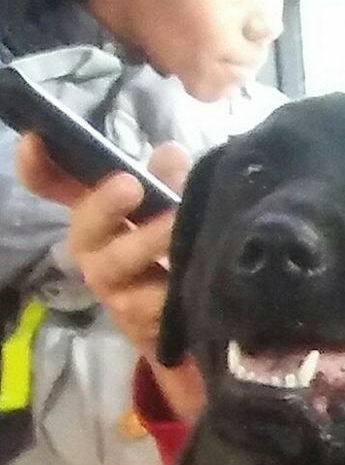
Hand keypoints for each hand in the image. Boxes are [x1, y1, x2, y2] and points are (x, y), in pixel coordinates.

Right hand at [15, 134, 203, 419]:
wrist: (185, 322)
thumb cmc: (168, 251)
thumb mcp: (169, 207)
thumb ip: (166, 178)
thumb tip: (171, 156)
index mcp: (96, 215)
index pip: (53, 186)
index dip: (38, 166)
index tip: (35, 140)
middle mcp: (94, 251)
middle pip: (84, 229)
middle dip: (104, 206)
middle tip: (130, 185)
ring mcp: (114, 291)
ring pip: (116, 268)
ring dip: (146, 243)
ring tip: (175, 224)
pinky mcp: (139, 324)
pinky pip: (151, 307)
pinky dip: (170, 290)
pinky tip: (189, 277)